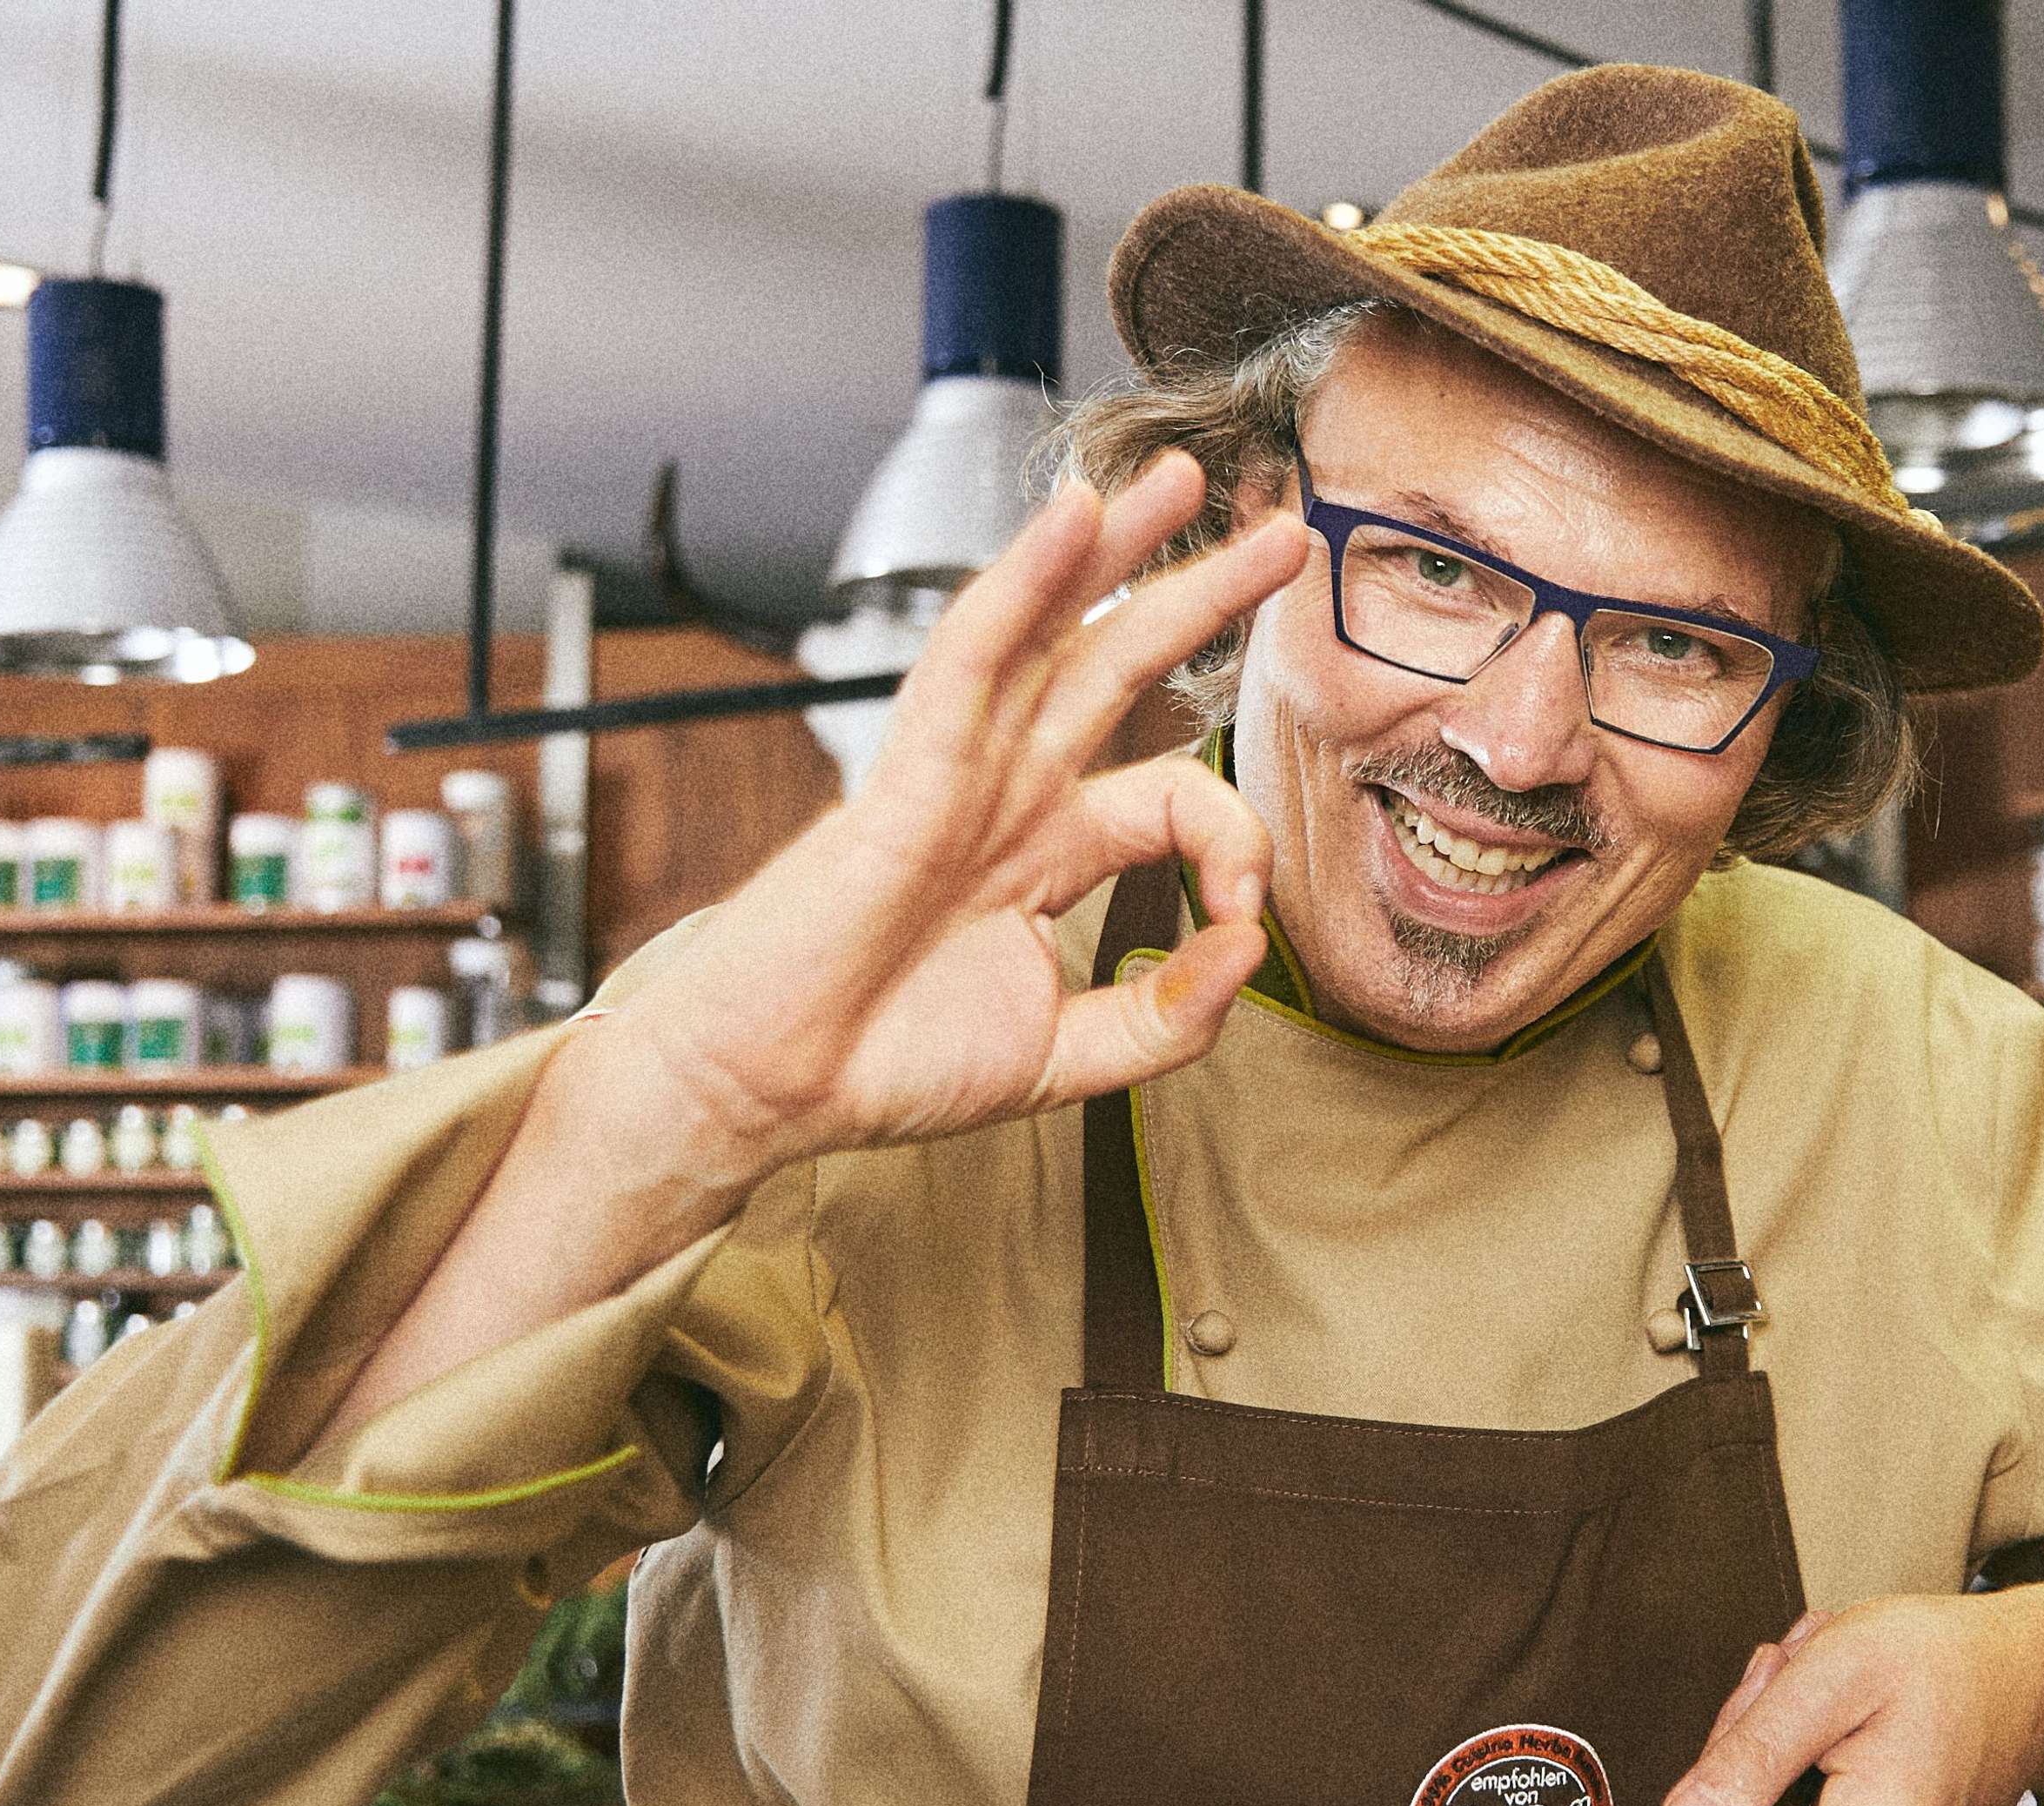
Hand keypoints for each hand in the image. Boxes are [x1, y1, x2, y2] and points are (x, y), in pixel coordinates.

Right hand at [579, 455, 1310, 1187]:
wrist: (765, 1086)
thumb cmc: (884, 1067)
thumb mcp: (1065, 1061)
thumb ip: (1167, 1017)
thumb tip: (1245, 947)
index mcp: (1047, 856)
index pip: (1176, 798)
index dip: (1236, 842)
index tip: (1243, 917)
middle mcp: (1008, 798)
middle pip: (1118, 671)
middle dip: (1198, 599)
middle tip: (1277, 543)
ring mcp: (959, 776)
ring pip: (1050, 635)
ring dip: (1117, 550)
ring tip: (1184, 481)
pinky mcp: (907, 772)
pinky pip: (971, 655)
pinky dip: (1022, 581)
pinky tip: (1075, 516)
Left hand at [1660, 1588, 2043, 1805]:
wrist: (2029, 1672)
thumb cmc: (1941, 1659)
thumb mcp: (1832, 1674)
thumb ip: (1753, 1755)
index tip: (1733, 1751)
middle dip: (1740, 1758)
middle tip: (1780, 1683)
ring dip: (1767, 1749)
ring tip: (1810, 1690)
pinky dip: (1796, 1761)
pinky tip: (1825, 1715)